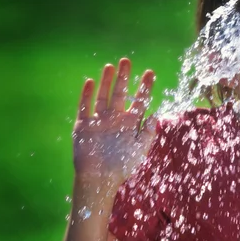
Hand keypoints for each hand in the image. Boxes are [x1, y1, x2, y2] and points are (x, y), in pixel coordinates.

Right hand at [73, 58, 155, 177]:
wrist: (99, 179)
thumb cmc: (122, 167)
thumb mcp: (139, 149)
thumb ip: (148, 132)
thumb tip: (156, 114)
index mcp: (130, 123)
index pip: (139, 101)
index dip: (144, 87)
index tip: (150, 72)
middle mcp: (115, 119)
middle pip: (120, 93)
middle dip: (124, 77)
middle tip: (127, 61)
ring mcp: (99, 121)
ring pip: (103, 96)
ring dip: (106, 82)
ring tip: (111, 66)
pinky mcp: (84, 125)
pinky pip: (85, 107)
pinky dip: (87, 95)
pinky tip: (91, 82)